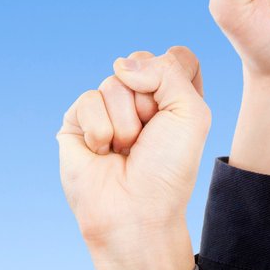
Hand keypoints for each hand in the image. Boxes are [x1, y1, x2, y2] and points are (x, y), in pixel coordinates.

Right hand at [59, 47, 209, 269]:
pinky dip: (100, 130)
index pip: (176, 56)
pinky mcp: (78, 120)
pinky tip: (102, 153)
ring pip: (115, 81)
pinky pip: (88, 99)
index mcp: (173, 95)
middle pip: (143, 61)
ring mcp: (108, 107)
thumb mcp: (191, 113)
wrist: (136, 212)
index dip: (177, 80)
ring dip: (126, 122)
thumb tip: (120, 65)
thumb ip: (167, 71)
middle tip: (148, 136)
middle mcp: (141, 97)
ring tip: (125, 150)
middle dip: (150, 102)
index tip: (177, 118)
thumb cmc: (168, 169)